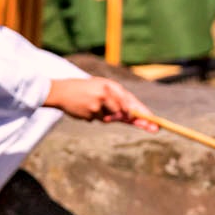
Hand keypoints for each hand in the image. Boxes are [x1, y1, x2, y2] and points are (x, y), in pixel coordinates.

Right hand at [44, 77, 159, 130]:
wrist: (60, 91)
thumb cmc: (84, 89)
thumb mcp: (102, 89)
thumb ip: (116, 102)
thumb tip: (132, 117)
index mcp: (111, 85)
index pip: (130, 100)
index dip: (143, 112)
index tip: (154, 121)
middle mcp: (107, 93)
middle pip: (125, 112)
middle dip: (137, 121)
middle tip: (152, 129)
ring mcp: (99, 104)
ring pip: (110, 119)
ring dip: (107, 117)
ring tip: (93, 106)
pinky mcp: (91, 112)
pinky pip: (97, 120)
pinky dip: (93, 117)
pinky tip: (84, 109)